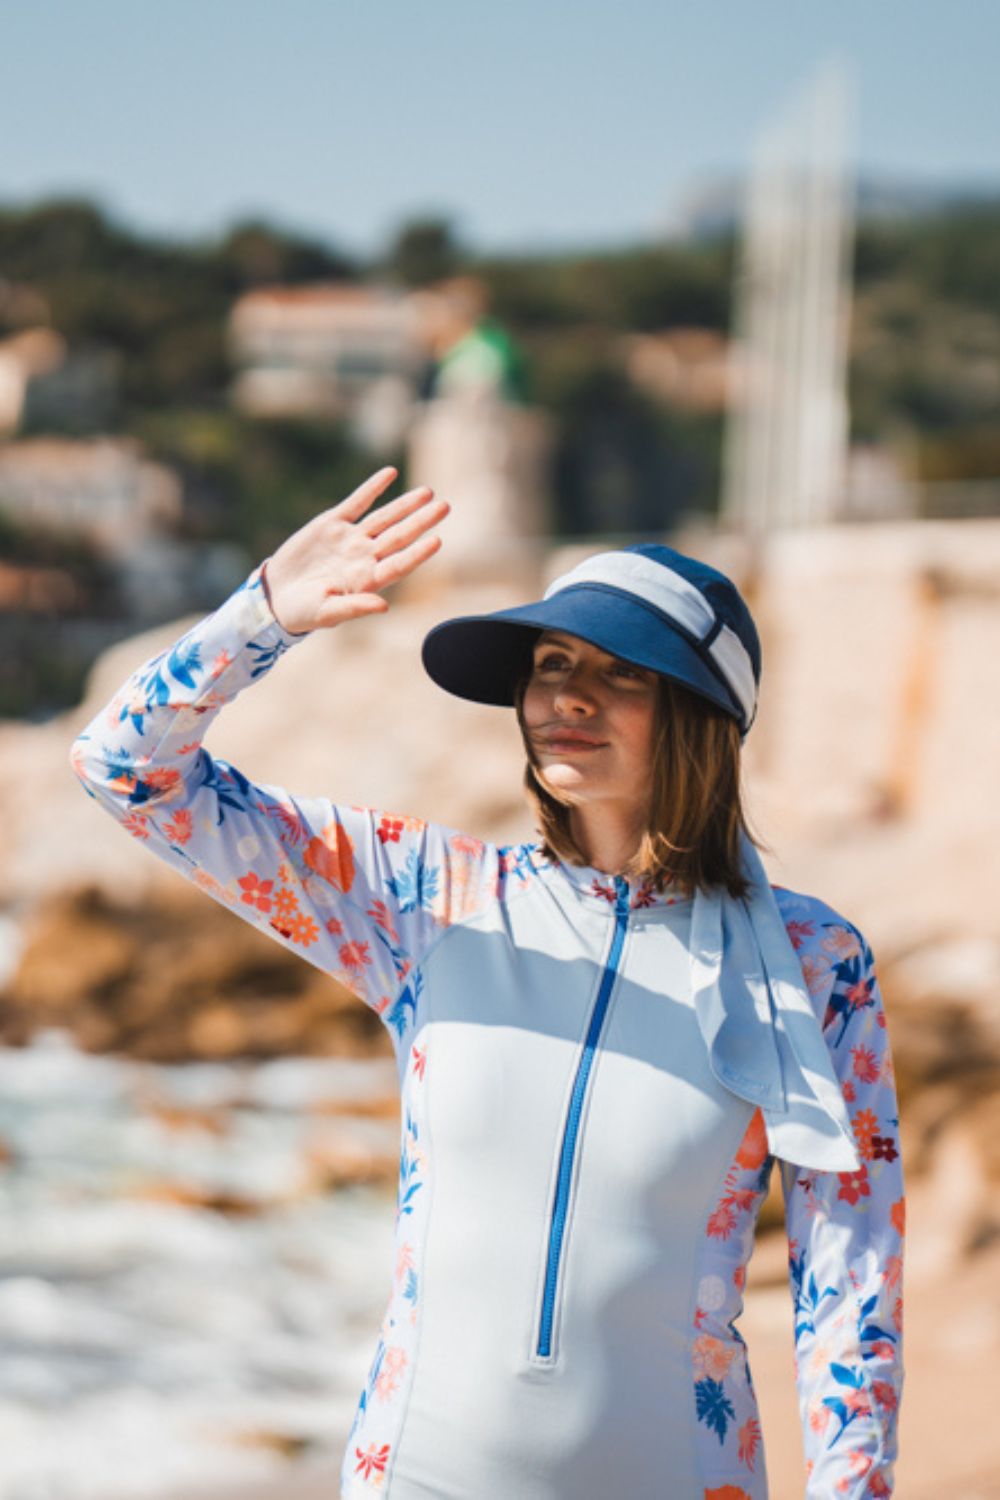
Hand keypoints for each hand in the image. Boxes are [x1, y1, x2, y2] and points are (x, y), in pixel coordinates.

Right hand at [260, 467, 448, 634]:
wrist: (276, 595)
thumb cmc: (304, 612)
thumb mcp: (327, 613)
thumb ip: (355, 607)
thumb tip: (384, 606)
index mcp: (368, 581)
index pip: (400, 565)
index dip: (418, 554)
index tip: (437, 540)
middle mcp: (365, 557)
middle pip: (400, 536)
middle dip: (422, 521)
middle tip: (445, 507)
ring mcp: (351, 539)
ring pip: (384, 518)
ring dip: (406, 504)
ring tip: (428, 493)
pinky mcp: (332, 524)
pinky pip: (357, 502)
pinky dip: (373, 488)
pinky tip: (390, 474)